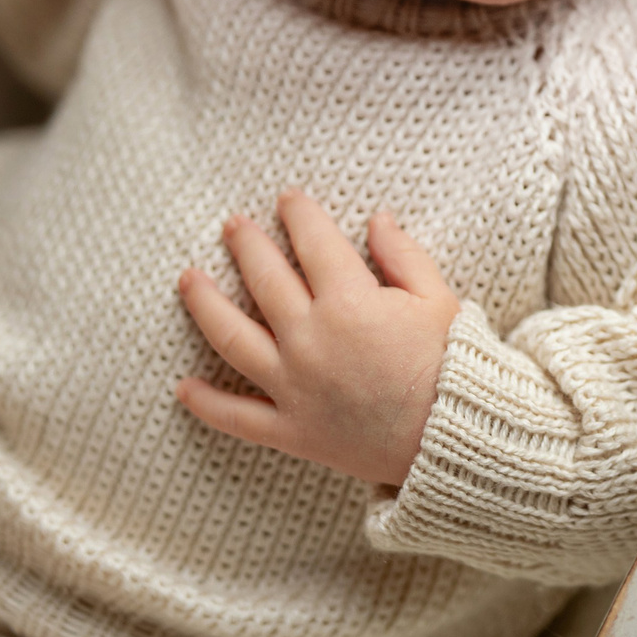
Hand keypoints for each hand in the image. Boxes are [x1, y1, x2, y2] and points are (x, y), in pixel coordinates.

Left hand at [176, 190, 461, 487]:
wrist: (452, 437)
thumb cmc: (451, 364)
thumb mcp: (437, 298)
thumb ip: (403, 255)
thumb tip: (377, 219)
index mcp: (349, 302)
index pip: (313, 243)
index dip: (299, 214)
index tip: (289, 199)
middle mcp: (310, 339)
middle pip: (264, 279)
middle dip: (246, 245)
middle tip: (233, 226)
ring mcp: (294, 386)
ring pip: (232, 339)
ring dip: (205, 305)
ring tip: (189, 279)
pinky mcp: (291, 429)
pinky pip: (238, 417)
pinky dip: (207, 404)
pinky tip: (183, 388)